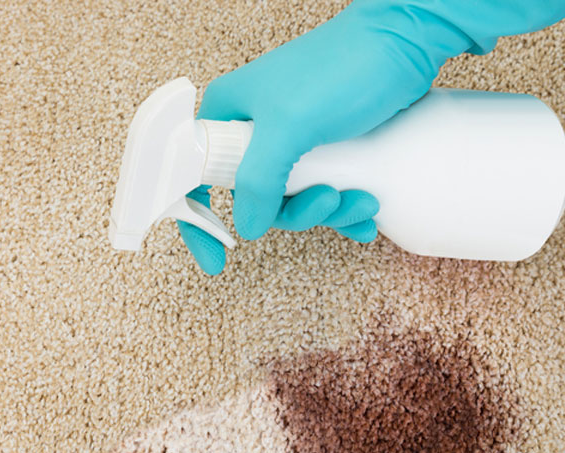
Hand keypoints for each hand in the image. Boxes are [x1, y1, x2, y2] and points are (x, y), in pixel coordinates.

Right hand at [178, 1, 472, 274]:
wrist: (407, 41)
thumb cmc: (343, 67)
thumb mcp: (291, 126)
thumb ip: (259, 180)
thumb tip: (247, 227)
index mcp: (228, 116)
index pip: (196, 180)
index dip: (200, 224)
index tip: (217, 261)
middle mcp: (254, 131)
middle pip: (256, 200)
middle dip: (295, 213)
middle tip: (327, 200)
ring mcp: (290, 142)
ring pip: (293, 201)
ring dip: (329, 211)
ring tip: (363, 200)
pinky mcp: (324, 148)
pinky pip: (321, 193)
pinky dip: (344, 209)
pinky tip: (367, 213)